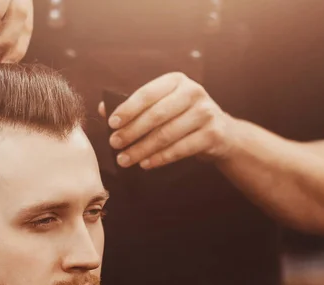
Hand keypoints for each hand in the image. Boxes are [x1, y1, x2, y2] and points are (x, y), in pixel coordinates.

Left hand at [99, 72, 233, 169]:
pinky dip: (160, 158)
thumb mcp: (163, 105)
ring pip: (166, 134)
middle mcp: (193, 92)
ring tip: (125, 159)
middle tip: (114, 144)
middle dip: (131, 132)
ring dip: (142, 149)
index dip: (127, 109)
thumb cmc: (183, 116)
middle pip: (156, 115)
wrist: (221, 132)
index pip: (147, 94)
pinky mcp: (213, 134)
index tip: (111, 124)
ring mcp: (205, 113)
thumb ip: (135, 106)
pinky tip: (145, 164)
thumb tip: (102, 109)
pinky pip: (181, 149)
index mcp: (176, 80)